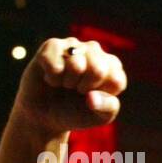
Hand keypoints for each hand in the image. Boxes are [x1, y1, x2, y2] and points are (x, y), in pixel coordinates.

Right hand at [12, 37, 126, 135]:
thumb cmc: (77, 112)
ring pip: (76, 65)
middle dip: (84, 87)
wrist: (45, 114)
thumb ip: (107, 108)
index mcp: (113, 66)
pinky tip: (52, 78)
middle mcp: (96, 51)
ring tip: (65, 83)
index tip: (92, 96)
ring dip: (68, 82)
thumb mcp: (99, 117)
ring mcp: (73, 45)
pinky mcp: (52, 45)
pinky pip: (55, 65)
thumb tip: (92, 97)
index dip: (101, 94)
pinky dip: (52, 79)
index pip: (116, 80)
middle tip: (76, 89)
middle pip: (98, 69)